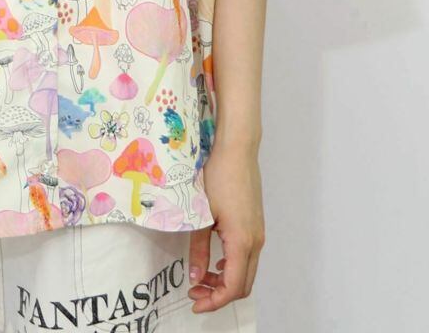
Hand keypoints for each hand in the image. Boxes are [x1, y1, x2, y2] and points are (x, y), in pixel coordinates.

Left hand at [186, 143, 264, 312]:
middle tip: (195, 291)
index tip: (195, 303)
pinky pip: (248, 256)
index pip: (233, 287)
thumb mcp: (202, 215)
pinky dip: (232, 266)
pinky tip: (215, 260)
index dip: (214, 301)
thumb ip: (199, 249)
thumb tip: (196, 276)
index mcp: (242, 241)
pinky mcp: (255, 224)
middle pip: (243, 285)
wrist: (236, 150)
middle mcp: (256, 241)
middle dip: (219, 294)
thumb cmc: (217, 176)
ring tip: (201, 276)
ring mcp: (258, 232)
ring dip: (225, 280)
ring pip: (246, 271)